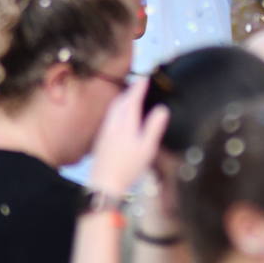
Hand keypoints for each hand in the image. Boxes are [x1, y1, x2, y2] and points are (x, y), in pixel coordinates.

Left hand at [89, 78, 168, 196]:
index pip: (132, 99)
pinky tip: (121, 116)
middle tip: (140, 85)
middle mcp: (113, 123)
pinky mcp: (101, 138)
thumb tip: (162, 109)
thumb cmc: (128, 168)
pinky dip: (118, 109)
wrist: (104, 184)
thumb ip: (154, 127)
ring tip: (132, 97)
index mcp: (126, 123)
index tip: (145, 78)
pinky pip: (110, 116)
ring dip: (123, 99)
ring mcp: (105, 130)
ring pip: (114, 108)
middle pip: (121, 101)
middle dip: (130, 90)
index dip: (139, 87)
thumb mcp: (147, 148)